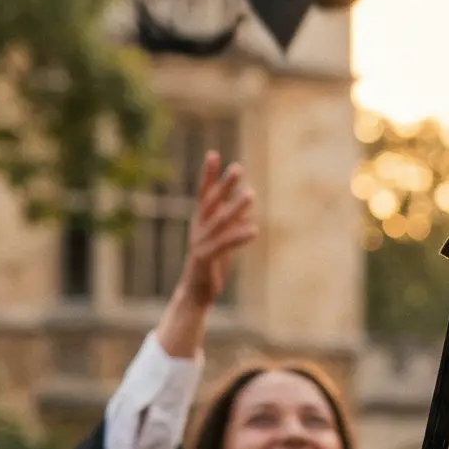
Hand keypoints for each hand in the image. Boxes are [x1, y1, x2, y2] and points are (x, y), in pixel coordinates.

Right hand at [176, 152, 257, 308]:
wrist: (195, 294)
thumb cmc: (209, 266)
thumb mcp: (221, 241)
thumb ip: (231, 224)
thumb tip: (245, 208)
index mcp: (199, 223)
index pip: (203, 194)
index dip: (207, 175)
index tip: (212, 154)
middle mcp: (198, 229)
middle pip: (211, 202)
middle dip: (224, 184)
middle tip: (238, 167)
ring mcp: (199, 244)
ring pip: (220, 222)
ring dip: (236, 207)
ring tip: (251, 194)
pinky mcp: (205, 259)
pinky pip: (224, 245)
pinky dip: (239, 236)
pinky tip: (254, 229)